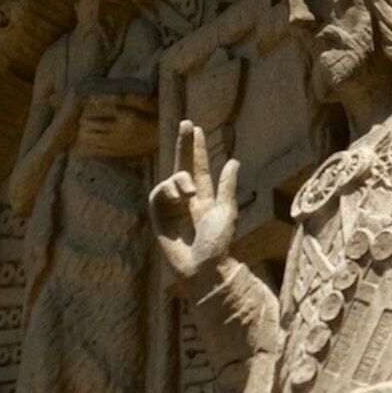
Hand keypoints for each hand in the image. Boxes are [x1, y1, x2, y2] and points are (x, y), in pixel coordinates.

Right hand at [148, 119, 239, 285]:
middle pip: (182, 166)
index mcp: (203, 197)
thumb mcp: (226, 211)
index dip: (196, 148)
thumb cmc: (218, 244)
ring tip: (188, 190)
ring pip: (170, 180)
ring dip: (179, 179)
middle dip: (184, 145)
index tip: (195, 127)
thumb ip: (227, 186)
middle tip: (186, 123)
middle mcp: (186, 200)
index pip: (198, 167)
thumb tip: (234, 161)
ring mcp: (171, 208)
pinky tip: (178, 195)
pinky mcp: (159, 218)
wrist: (204, 269)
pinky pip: (157, 196)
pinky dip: (166, 190)